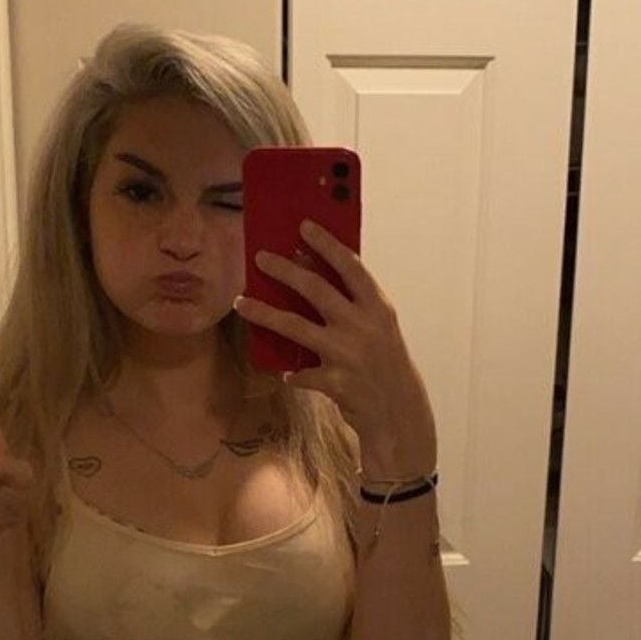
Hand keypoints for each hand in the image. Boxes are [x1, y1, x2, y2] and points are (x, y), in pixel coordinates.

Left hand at [234, 221, 436, 474]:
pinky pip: (301, 373)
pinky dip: (292, 373)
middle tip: (260, 257)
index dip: (326, 245)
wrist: (399, 412)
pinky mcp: (334, 382)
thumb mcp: (380, 329)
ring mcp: (347, 354)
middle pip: (316, 289)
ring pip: (295, 327)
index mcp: (377, 308)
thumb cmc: (386, 365)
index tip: (304, 227)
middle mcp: (362, 326)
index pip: (350, 267)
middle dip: (285, 270)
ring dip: (264, 313)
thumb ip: (354, 306)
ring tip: (241, 303)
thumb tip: (312, 277)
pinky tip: (285, 373)